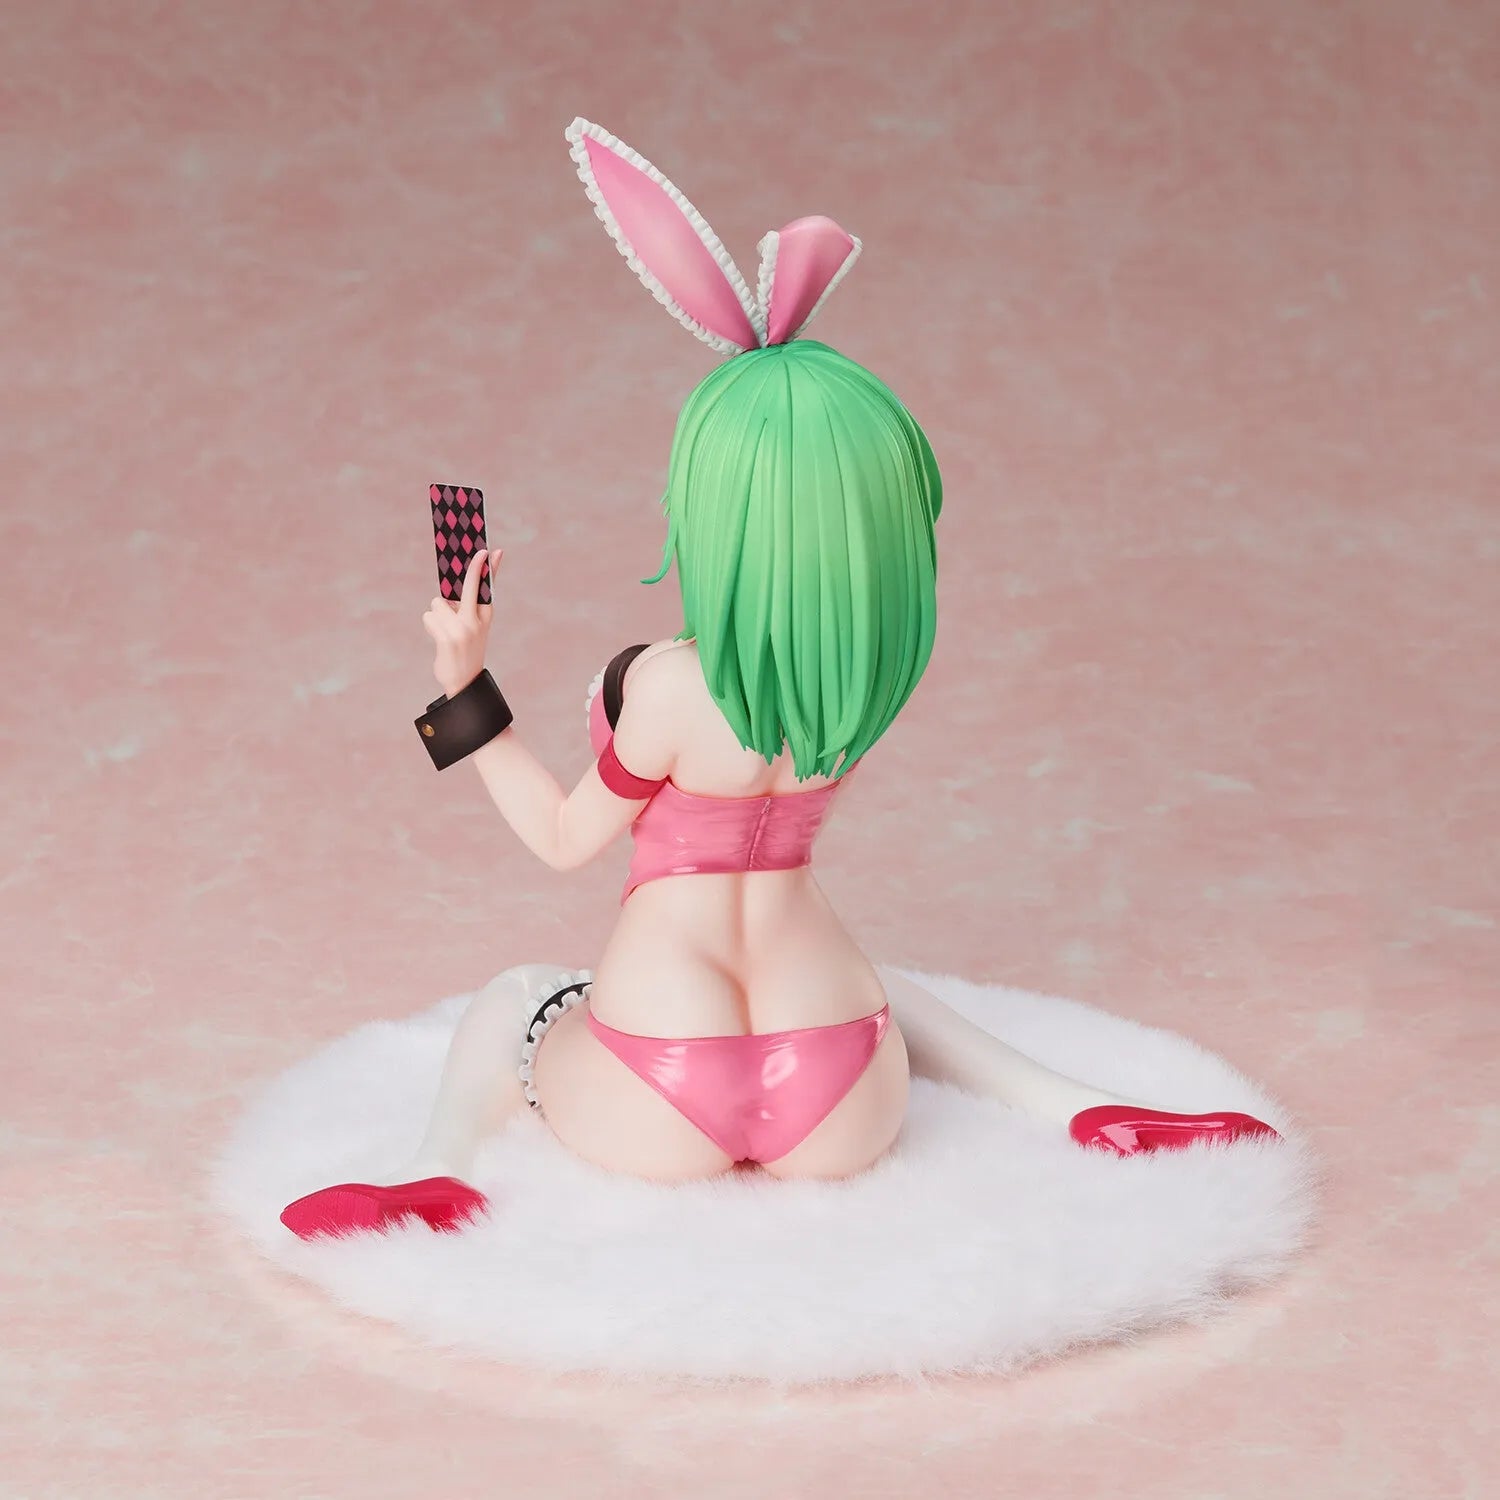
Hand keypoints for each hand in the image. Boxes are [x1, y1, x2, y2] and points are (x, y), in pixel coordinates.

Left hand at [422, 547, 501, 697]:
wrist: (464, 681)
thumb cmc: (465, 648)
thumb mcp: (474, 626)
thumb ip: (466, 605)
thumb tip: (453, 585)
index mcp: (486, 616)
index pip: (488, 588)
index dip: (490, 568)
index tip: (493, 550)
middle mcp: (476, 621)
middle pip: (470, 586)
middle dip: (473, 568)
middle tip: (479, 550)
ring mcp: (463, 630)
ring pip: (438, 604)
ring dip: (436, 615)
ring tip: (444, 631)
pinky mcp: (447, 638)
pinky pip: (429, 617)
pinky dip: (430, 625)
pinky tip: (439, 638)